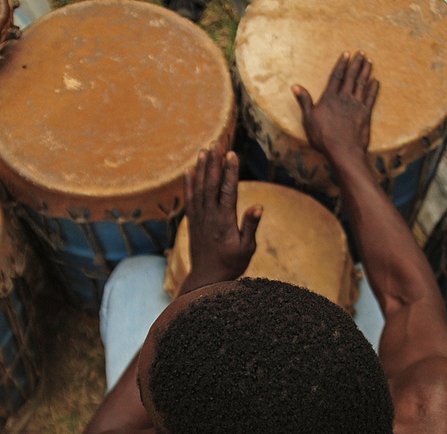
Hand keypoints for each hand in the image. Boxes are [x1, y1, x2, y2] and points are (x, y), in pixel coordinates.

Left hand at [180, 148, 261, 292]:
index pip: (228, 191)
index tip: (232, 153)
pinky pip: (189, 198)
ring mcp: (199, 217)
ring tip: (205, 149)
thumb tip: (258, 206)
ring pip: (199, 187)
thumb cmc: (231, 264)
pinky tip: (190, 169)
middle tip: (217, 142)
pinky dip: (189, 183)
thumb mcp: (247, 249)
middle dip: (215, 162)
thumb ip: (251, 226)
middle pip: (212, 184)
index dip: (230, 171)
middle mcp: (210, 216)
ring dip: (203, 167)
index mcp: (225, 221)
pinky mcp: (192, 221)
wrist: (207, 278)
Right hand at [292, 51, 378, 164]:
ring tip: (369, 61)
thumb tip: (295, 86)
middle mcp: (344, 98)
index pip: (337, 76)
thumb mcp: (308, 119)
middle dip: (356, 64)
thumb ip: (304, 101)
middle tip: (361, 52)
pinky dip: (373, 88)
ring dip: (366, 72)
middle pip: (351, 77)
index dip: (342, 64)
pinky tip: (376, 81)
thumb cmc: (322, 136)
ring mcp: (356, 105)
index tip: (347, 54)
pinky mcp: (365, 114)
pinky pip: (371, 98)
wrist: (342, 150)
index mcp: (329, 98)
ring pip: (362, 84)